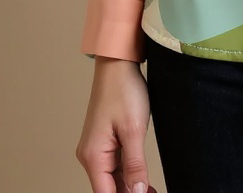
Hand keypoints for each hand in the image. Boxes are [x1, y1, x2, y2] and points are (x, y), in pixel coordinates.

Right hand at [75, 57, 154, 192]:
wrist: (117, 64)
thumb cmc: (123, 91)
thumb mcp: (134, 130)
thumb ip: (135, 165)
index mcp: (93, 156)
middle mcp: (90, 156)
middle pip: (109, 188)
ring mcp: (96, 149)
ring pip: (113, 179)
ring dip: (131, 186)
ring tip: (152, 191)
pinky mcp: (104, 142)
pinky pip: (115, 166)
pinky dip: (128, 174)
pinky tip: (143, 180)